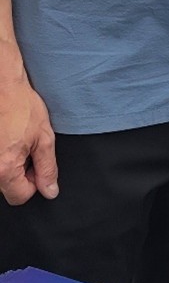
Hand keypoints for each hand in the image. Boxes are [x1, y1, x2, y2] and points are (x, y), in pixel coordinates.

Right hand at [0, 70, 56, 204]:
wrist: (3, 86)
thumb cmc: (21, 107)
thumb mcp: (44, 138)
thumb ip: (47, 168)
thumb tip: (50, 191)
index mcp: (4, 168)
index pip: (20, 196)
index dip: (34, 183)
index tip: (37, 164)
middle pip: (7, 187)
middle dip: (21, 173)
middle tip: (27, 148)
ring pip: (0, 176)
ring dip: (10, 164)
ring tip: (16, 141)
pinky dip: (2, 155)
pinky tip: (7, 138)